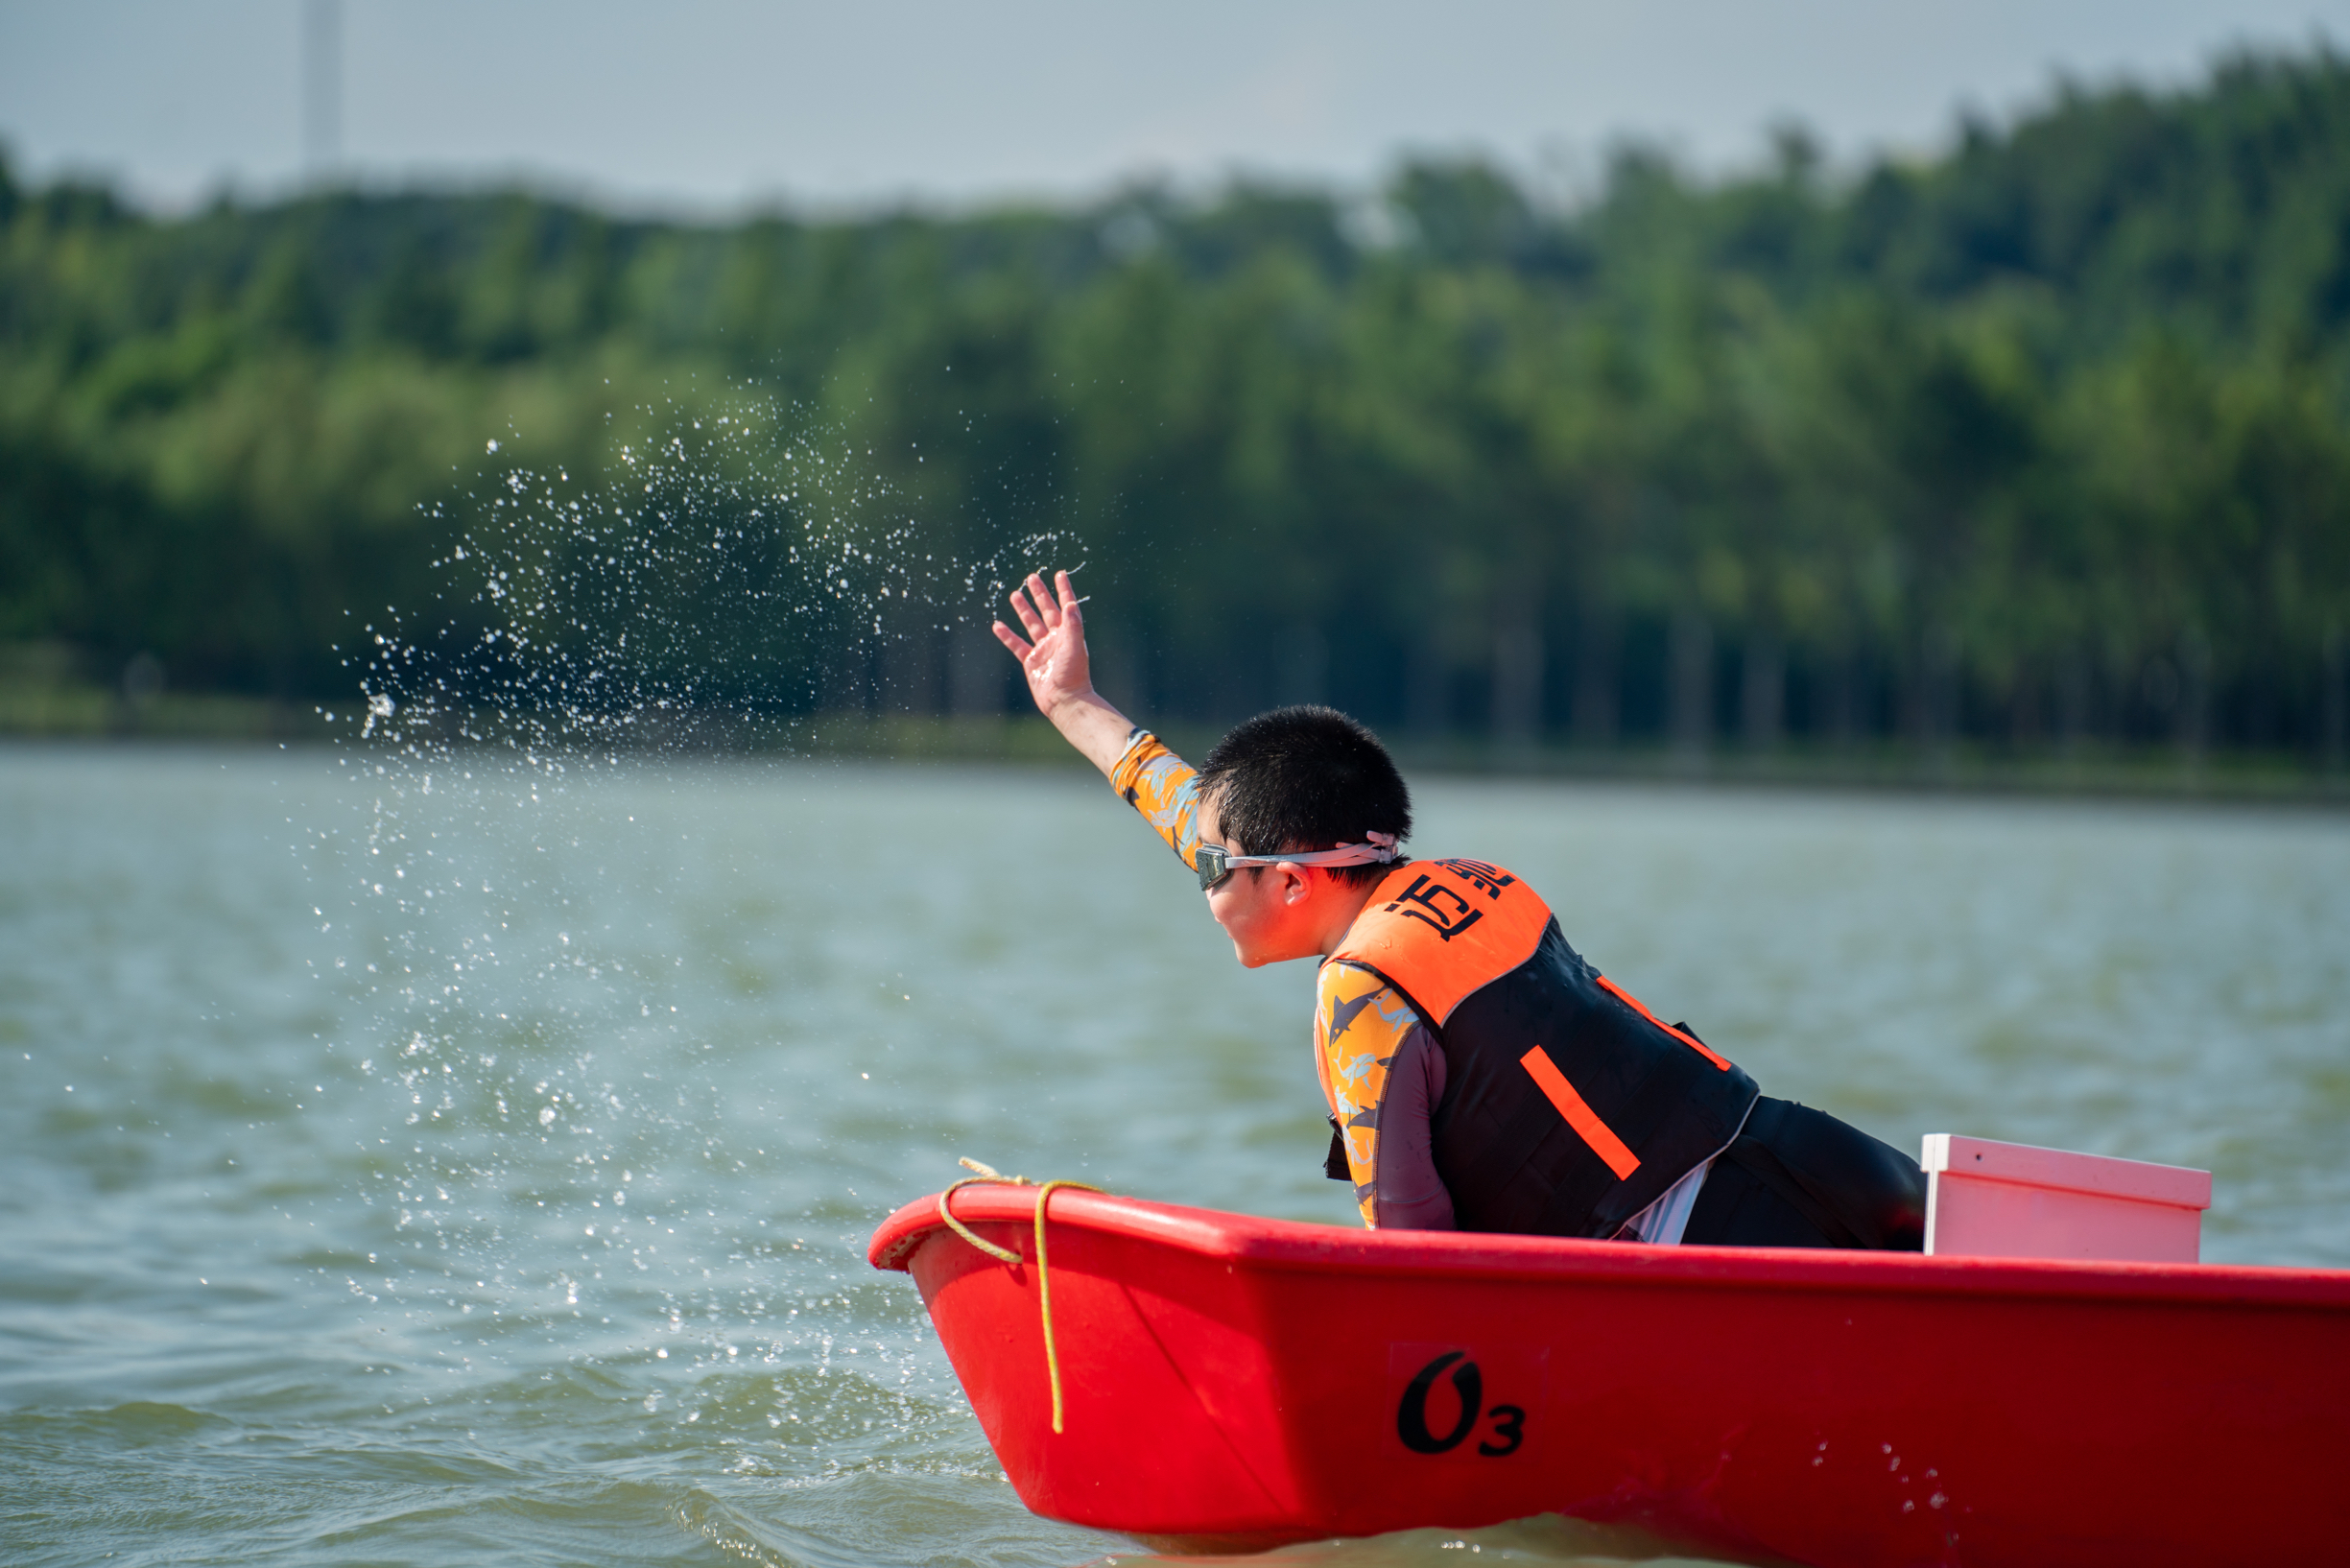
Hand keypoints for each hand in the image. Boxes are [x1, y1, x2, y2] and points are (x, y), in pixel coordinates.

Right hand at [994, 569, 1092, 717]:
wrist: (1064, 701)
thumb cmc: (1073, 674)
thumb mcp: (1075, 646)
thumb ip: (1073, 625)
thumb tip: (1071, 603)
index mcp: (1069, 632)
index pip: (1066, 605)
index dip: (1063, 589)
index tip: (1059, 573)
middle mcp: (1056, 638)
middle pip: (1046, 610)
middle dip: (1039, 594)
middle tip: (1031, 577)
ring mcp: (1043, 649)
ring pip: (1030, 624)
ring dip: (1023, 609)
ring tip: (1014, 594)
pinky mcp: (1031, 662)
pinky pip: (1017, 645)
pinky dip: (1007, 635)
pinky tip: (998, 625)